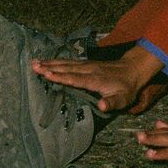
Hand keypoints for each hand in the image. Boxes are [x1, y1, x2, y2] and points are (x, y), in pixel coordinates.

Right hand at [30, 44, 159, 113]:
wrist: (134, 70)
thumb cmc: (127, 88)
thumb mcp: (123, 99)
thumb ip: (111, 103)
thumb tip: (101, 106)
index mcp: (94, 80)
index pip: (74, 78)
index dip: (60, 77)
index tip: (46, 74)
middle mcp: (88, 70)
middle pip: (66, 69)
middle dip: (49, 67)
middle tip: (33, 66)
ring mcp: (86, 65)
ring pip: (65, 64)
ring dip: (50, 63)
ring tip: (35, 62)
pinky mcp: (86, 63)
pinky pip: (69, 62)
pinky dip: (57, 61)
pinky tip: (48, 61)